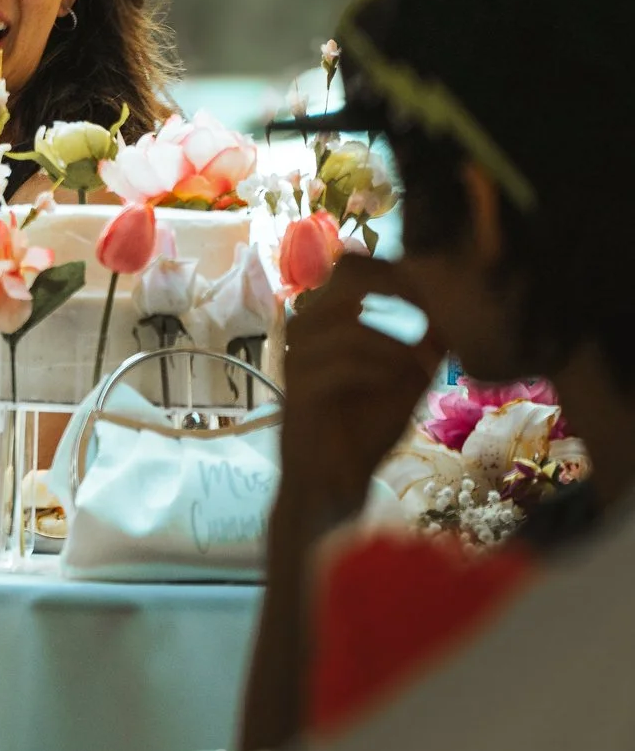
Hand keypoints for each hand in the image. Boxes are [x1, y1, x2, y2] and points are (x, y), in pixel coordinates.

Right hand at [276, 255, 441, 528]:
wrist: (335, 482)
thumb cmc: (366, 429)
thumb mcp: (404, 379)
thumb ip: (421, 345)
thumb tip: (453, 312)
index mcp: (326, 321)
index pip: (351, 267)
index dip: (394, 271)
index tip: (436, 296)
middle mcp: (304, 331)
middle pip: (346, 281)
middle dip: (399, 298)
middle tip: (435, 323)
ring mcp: (296, 359)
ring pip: (347, 325)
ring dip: (394, 343)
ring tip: (423, 364)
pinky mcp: (299, 392)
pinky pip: (342, 365)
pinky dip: (381, 370)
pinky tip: (403, 384)